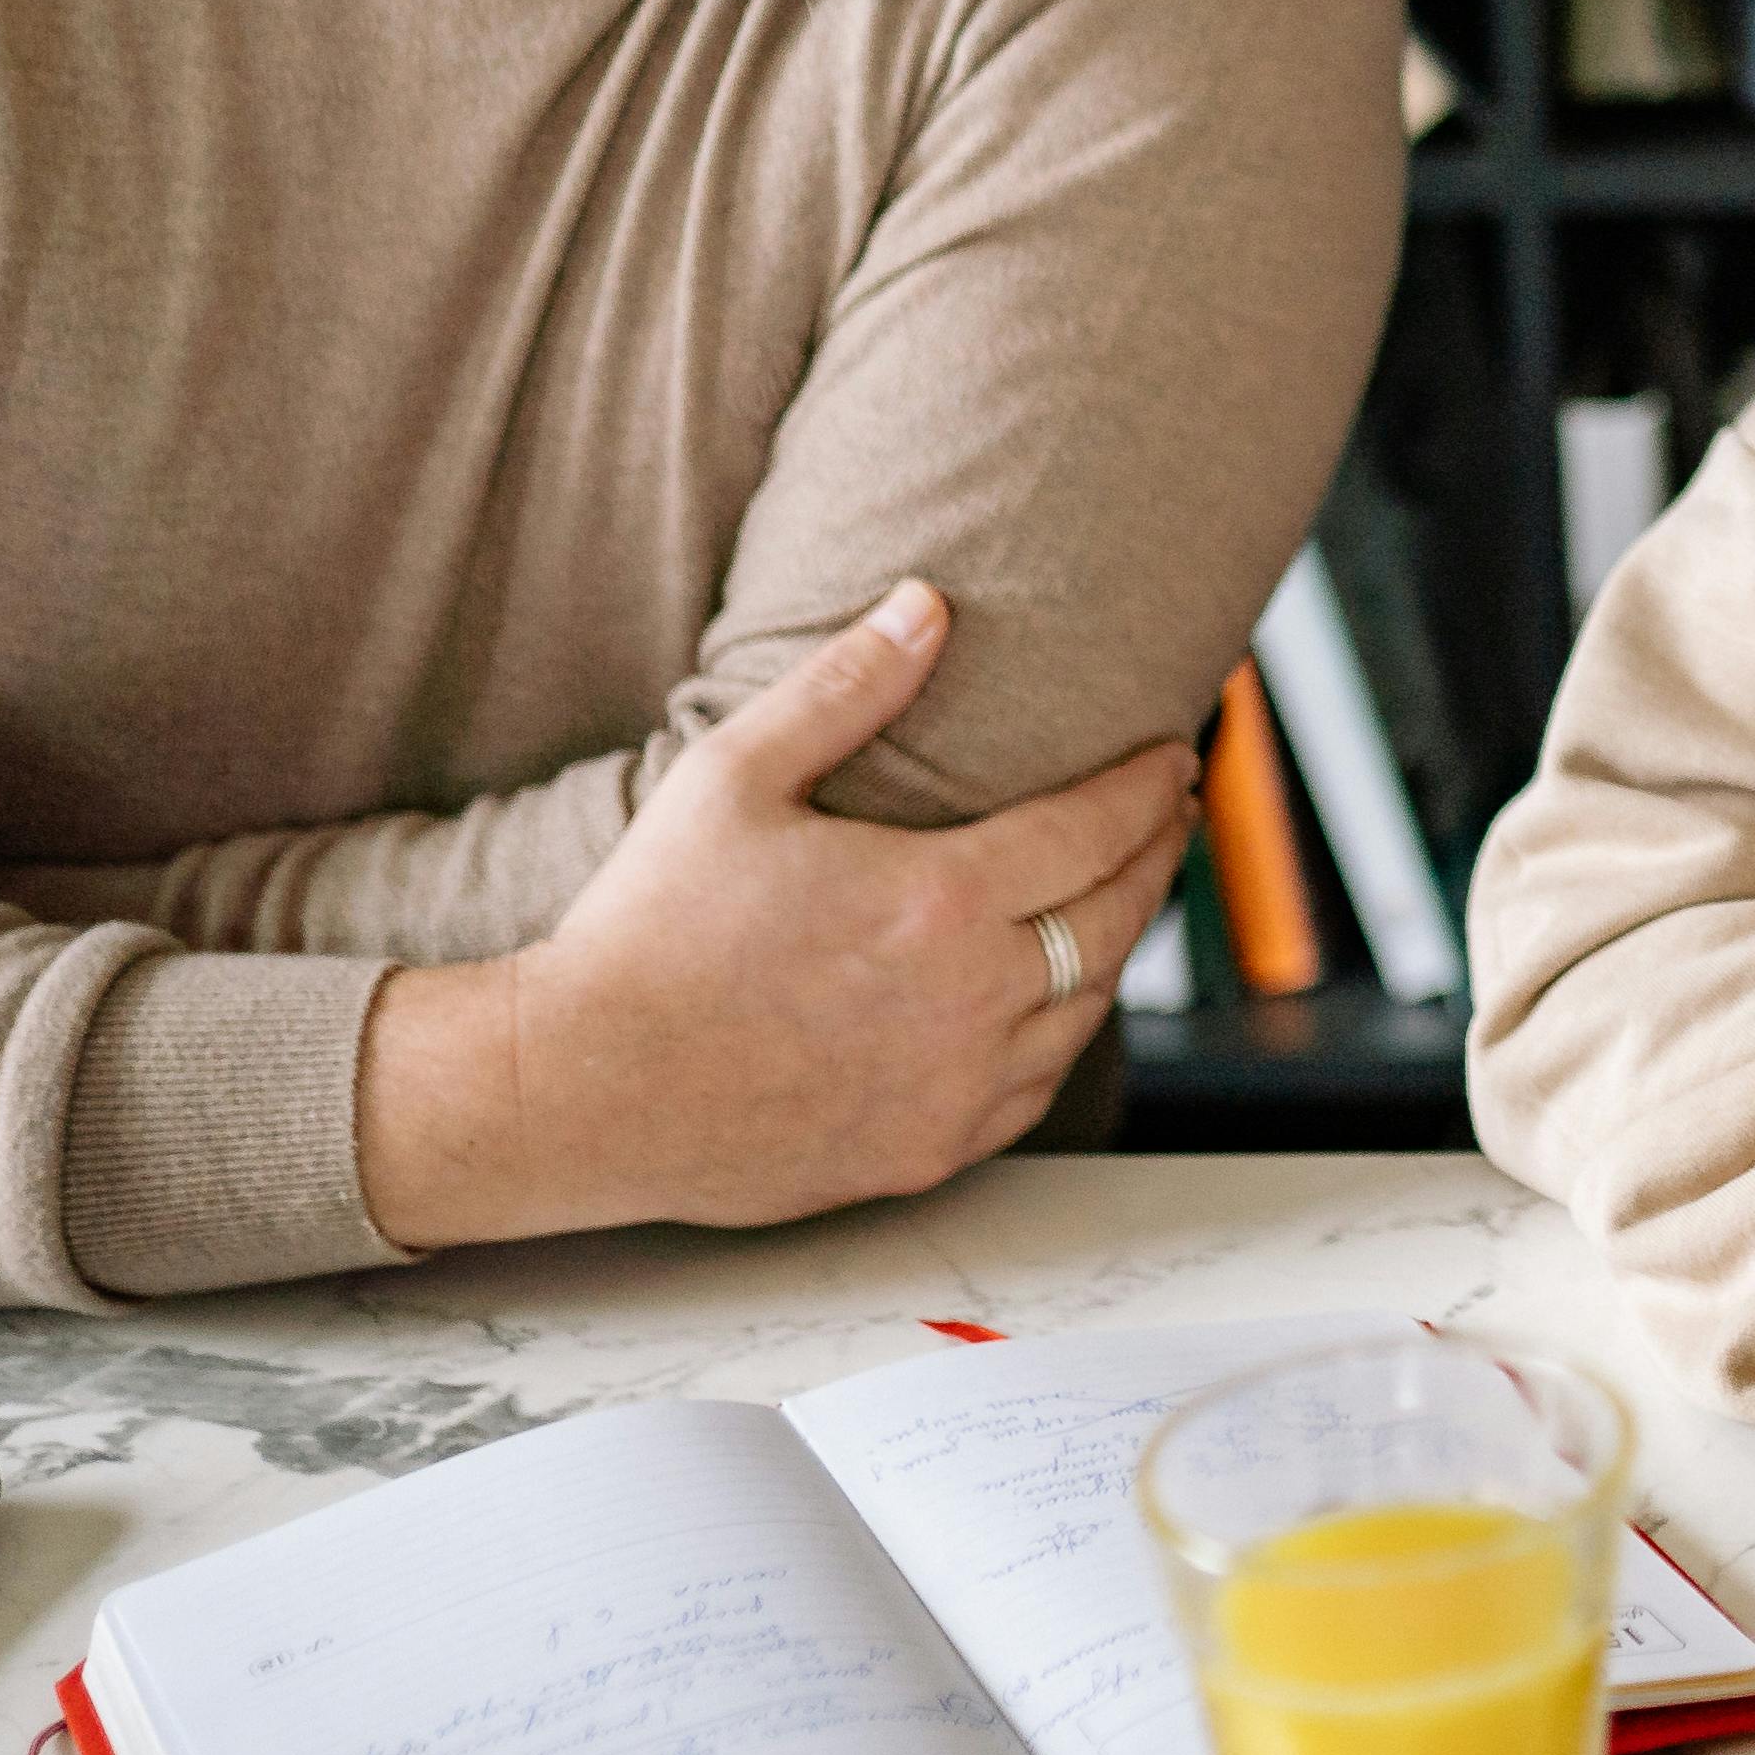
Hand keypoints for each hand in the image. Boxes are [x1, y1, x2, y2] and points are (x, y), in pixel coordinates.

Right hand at [355, 583, 1199, 1249]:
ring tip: (1124, 895)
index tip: (1174, 757)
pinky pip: (1034, 1088)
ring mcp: (954, 1086)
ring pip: (1086, 1007)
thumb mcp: (733, 775)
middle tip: (1173, 815)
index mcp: (939, 900)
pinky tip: (1054, 1003)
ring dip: (1118, 944)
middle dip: (1158, 856)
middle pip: (1115, 917)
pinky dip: (1062, 1034)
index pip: (1096, 830)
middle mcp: (970, 999)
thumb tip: (926, 603)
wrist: (580, 1088)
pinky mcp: (925, 1151)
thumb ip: (845, 685)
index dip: (1148, 787)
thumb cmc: (646, 930)